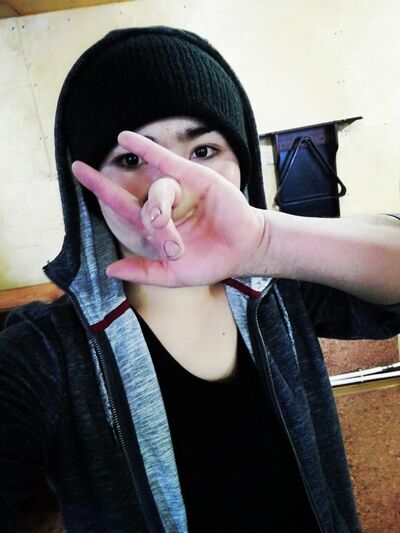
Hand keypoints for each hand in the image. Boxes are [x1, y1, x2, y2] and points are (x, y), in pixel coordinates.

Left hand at [72, 131, 267, 286]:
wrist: (243, 251)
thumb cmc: (210, 263)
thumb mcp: (173, 275)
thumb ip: (142, 272)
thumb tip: (109, 271)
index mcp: (154, 228)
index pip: (120, 205)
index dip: (99, 187)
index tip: (78, 169)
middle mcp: (163, 206)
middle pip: (142, 205)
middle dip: (154, 224)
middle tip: (174, 246)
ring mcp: (179, 190)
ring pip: (157, 190)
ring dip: (161, 210)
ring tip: (175, 235)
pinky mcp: (194, 178)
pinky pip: (165, 161)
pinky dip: (146, 149)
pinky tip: (125, 138)